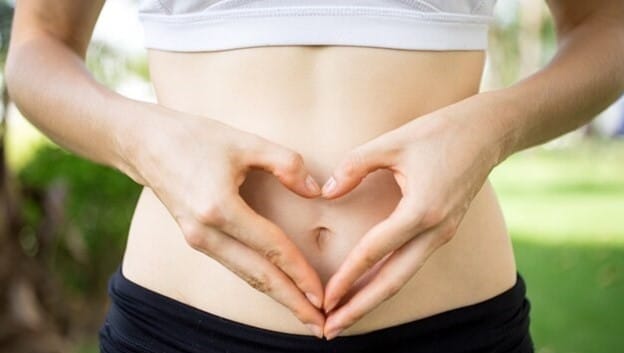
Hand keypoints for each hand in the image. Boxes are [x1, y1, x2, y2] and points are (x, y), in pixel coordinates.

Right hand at [123, 105, 325, 336]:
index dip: (300, 273)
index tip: (323, 295)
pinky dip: (259, 280)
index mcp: (218, 208)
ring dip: (277, 296)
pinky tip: (278, 287)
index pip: (270, 249)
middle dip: (292, 302)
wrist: (143, 143)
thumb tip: (316, 191)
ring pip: (245, 275)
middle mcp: (205, 232)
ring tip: (305, 314)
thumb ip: (286, 163)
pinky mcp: (196, 238)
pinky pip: (234, 265)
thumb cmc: (195, 137)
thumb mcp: (244, 141)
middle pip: (258, 276)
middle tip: (321, 327)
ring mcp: (197, 239)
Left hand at [318, 100, 500, 338]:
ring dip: (374, 299)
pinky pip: (411, 263)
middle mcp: (435, 231)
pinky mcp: (443, 231)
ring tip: (345, 317)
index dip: (346, 277)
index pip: (375, 251)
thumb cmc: (440, 132)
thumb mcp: (392, 142)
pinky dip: (388, 280)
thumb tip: (327, 192)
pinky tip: (369, 287)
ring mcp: (443, 234)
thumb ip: (355, 166)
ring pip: (404, 277)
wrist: (488, 131)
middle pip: (393, 281)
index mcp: (422, 210)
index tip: (324, 299)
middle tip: (331, 329)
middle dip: (360, 307)